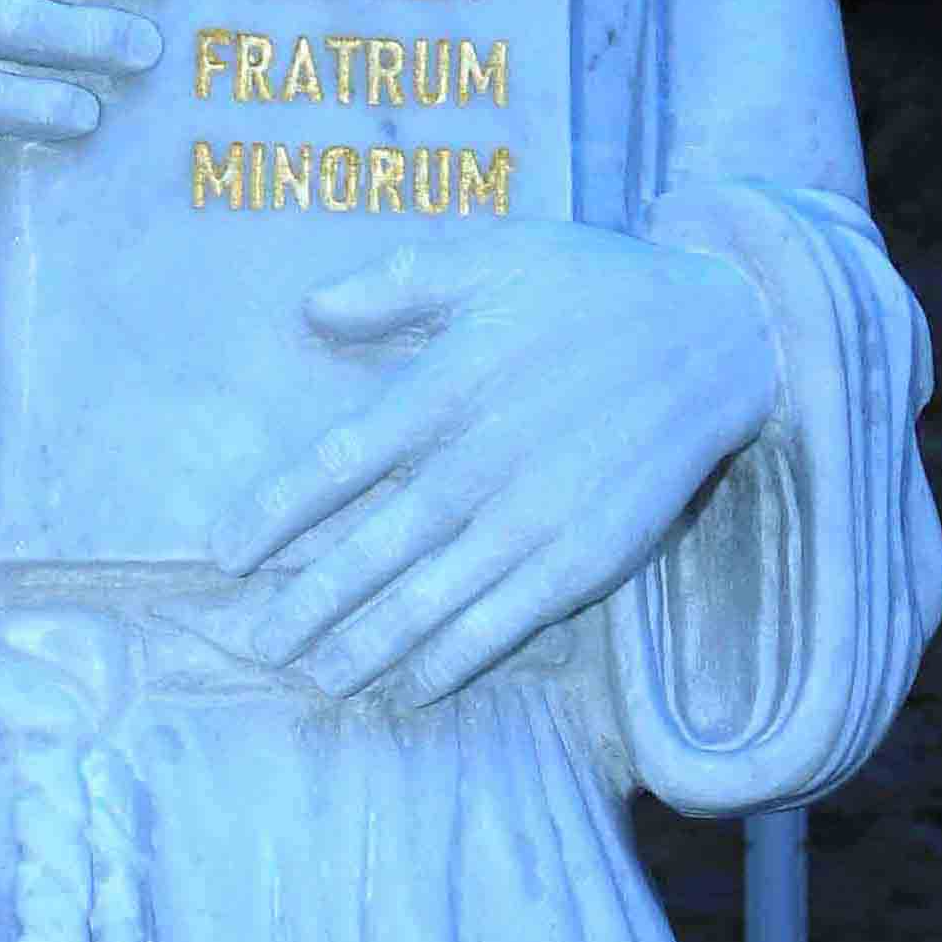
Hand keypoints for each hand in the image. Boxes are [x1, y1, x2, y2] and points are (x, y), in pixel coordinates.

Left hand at [224, 221, 779, 708]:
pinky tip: (412, 686)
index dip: (274, 515)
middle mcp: (480, 464)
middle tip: (256, 647)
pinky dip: (451, 660)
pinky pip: (501, 624)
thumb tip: (310, 310)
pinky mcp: (583, 557)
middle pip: (371, 552)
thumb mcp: (494, 255)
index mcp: (446, 389)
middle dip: (307, 606)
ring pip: (428, 601)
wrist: (717, 337)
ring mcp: (532, 519)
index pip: (335, 465)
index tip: (224, 555)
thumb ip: (397, 282)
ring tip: (319, 678)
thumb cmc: (595, 289)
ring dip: (366, 647)